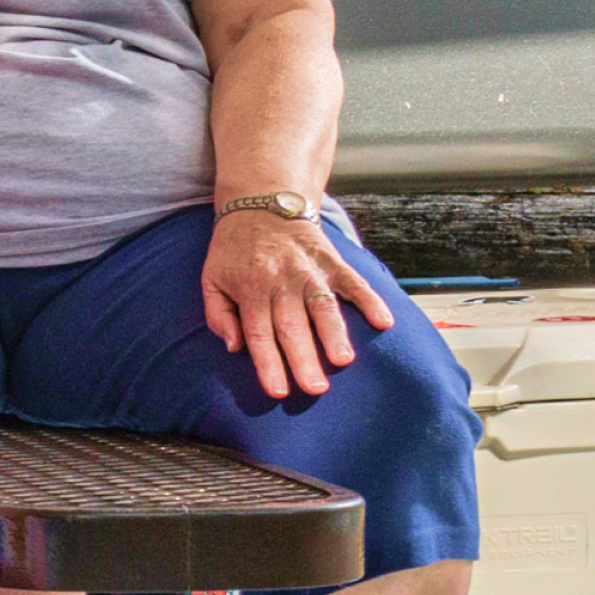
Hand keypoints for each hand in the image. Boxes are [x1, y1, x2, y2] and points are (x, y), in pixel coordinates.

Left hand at [202, 207, 392, 398]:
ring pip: (323, 306)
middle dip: (303, 359)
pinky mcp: (332, 261)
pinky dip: (370, 300)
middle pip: (292, 326)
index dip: (267, 363)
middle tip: (315, 388)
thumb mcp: (211, 278)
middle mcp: (281, 281)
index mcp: (250, 289)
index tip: (277, 391)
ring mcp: (310, 271)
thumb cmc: (234, 250)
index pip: (259, 333)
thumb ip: (218, 315)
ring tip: (343, 360)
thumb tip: (235, 348)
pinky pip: (354, 282)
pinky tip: (383, 322)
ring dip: (334, 334)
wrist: (261, 203)